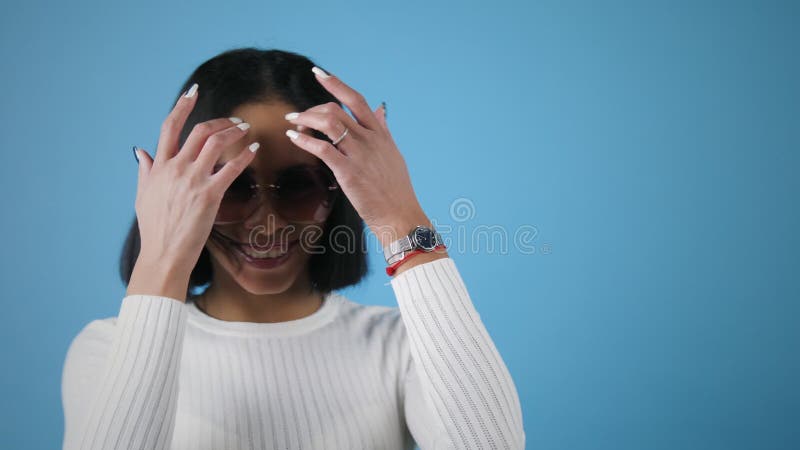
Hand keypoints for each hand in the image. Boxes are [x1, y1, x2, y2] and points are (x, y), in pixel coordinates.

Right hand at [133, 84, 259, 273]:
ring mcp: (193, 180)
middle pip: (200, 130)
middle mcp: (176, 168)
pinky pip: (231, 169)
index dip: (182, 106)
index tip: (193, 92)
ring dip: (235, 132)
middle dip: (220, 120)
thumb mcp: (143, 195)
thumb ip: (145, 170)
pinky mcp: (210, 194)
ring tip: (246, 129)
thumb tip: (141, 152)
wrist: (163, 253)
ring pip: (216, 143)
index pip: (169, 127)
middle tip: (235, 120)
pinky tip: (254, 151)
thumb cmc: (155, 228)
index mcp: (159, 166)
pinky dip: (245, 157)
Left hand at [285, 66, 429, 245]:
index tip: (318, 73)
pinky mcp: (349, 172)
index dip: (336, 83)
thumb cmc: (395, 188)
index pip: (357, 100)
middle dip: (311, 109)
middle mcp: (369, 140)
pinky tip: (294, 138)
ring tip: (293, 124)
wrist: (399, 214)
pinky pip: (323, 149)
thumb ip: (383, 129)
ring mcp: (359, 155)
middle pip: (336, 110)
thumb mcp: (393, 153)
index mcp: (380, 134)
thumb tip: (381, 109)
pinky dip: (305, 140)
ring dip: (305, 119)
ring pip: (328, 123)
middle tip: (297, 116)